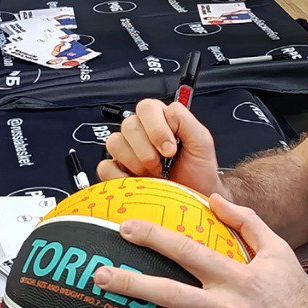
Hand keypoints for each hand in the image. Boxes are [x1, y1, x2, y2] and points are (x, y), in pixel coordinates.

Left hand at [91, 194, 307, 307]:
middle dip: (131, 284)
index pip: (188, 251)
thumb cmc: (297, 296)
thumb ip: (246, 221)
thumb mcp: (278, 250)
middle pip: (170, 295)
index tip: (124, 227)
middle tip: (97, 277)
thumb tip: (212, 197)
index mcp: (236, 277)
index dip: (155, 237)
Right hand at [99, 99, 224, 198]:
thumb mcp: (202, 142)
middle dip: (148, 150)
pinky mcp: (116, 172)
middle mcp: (140, 132)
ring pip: (115, 143)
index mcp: (159, 119)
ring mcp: (126, 152)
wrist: (193, 200)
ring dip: (136, 162)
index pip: (146, 108)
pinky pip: (105, 167)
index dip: (157, 129)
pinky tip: (139, 182)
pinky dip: (121, 177)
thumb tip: (166, 113)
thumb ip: (185, 120)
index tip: (170, 149)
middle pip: (129, 125)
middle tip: (162, 164)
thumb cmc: (198, 171)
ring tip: (153, 174)